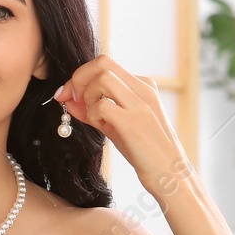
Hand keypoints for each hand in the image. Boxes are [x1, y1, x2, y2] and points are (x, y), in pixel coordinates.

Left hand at [54, 55, 187, 191]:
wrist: (168, 172)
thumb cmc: (142, 150)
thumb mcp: (115, 126)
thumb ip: (92, 111)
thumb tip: (67, 100)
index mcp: (142, 85)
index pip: (104, 64)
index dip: (80, 76)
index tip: (67, 94)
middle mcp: (143, 89)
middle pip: (102, 62)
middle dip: (78, 78)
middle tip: (72, 99)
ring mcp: (140, 104)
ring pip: (102, 78)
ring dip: (87, 95)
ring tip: (93, 116)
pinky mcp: (134, 121)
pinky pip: (102, 105)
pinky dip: (93, 114)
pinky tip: (101, 126)